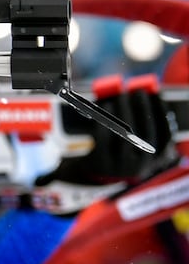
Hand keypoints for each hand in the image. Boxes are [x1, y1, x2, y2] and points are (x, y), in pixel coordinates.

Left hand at [48, 76, 174, 187]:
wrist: (97, 172)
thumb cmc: (121, 149)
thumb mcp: (137, 141)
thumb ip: (142, 122)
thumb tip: (143, 91)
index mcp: (156, 159)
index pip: (166, 135)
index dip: (162, 113)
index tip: (155, 94)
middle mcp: (143, 165)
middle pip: (147, 134)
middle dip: (142, 109)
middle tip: (136, 91)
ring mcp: (122, 166)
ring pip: (126, 135)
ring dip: (124, 112)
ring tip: (120, 97)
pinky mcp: (102, 163)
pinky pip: (104, 138)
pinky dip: (105, 120)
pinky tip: (106, 107)